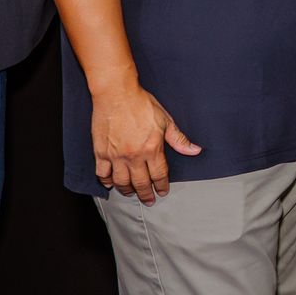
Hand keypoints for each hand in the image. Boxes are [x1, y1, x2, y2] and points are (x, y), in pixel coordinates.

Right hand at [90, 84, 200, 203]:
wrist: (117, 94)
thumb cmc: (141, 104)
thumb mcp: (166, 120)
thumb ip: (178, 139)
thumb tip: (195, 150)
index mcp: (152, 149)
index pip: (159, 175)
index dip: (162, 185)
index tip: (162, 191)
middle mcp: (133, 156)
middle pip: (140, 182)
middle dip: (146, 193)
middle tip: (149, 200)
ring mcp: (115, 155)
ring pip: (121, 181)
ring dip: (127, 190)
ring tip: (131, 193)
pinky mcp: (100, 152)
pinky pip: (102, 173)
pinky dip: (105, 181)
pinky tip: (110, 184)